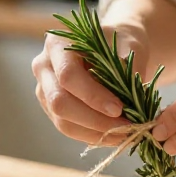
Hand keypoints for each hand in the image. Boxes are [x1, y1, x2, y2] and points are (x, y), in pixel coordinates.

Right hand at [33, 24, 146, 144]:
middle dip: (93, 119)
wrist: (114, 47)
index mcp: (58, 43)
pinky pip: (69, 128)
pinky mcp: (52, 108)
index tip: (119, 109)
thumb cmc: (121, 41)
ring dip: (95, 132)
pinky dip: (92, 135)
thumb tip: (131, 94)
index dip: (92, 96)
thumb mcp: (130, 44)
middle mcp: (44, 66)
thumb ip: (129, 66)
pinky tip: (114, 135)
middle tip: (126, 127)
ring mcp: (45, 90)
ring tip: (125, 134)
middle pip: (59, 102)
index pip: (68, 75)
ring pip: (62, 121)